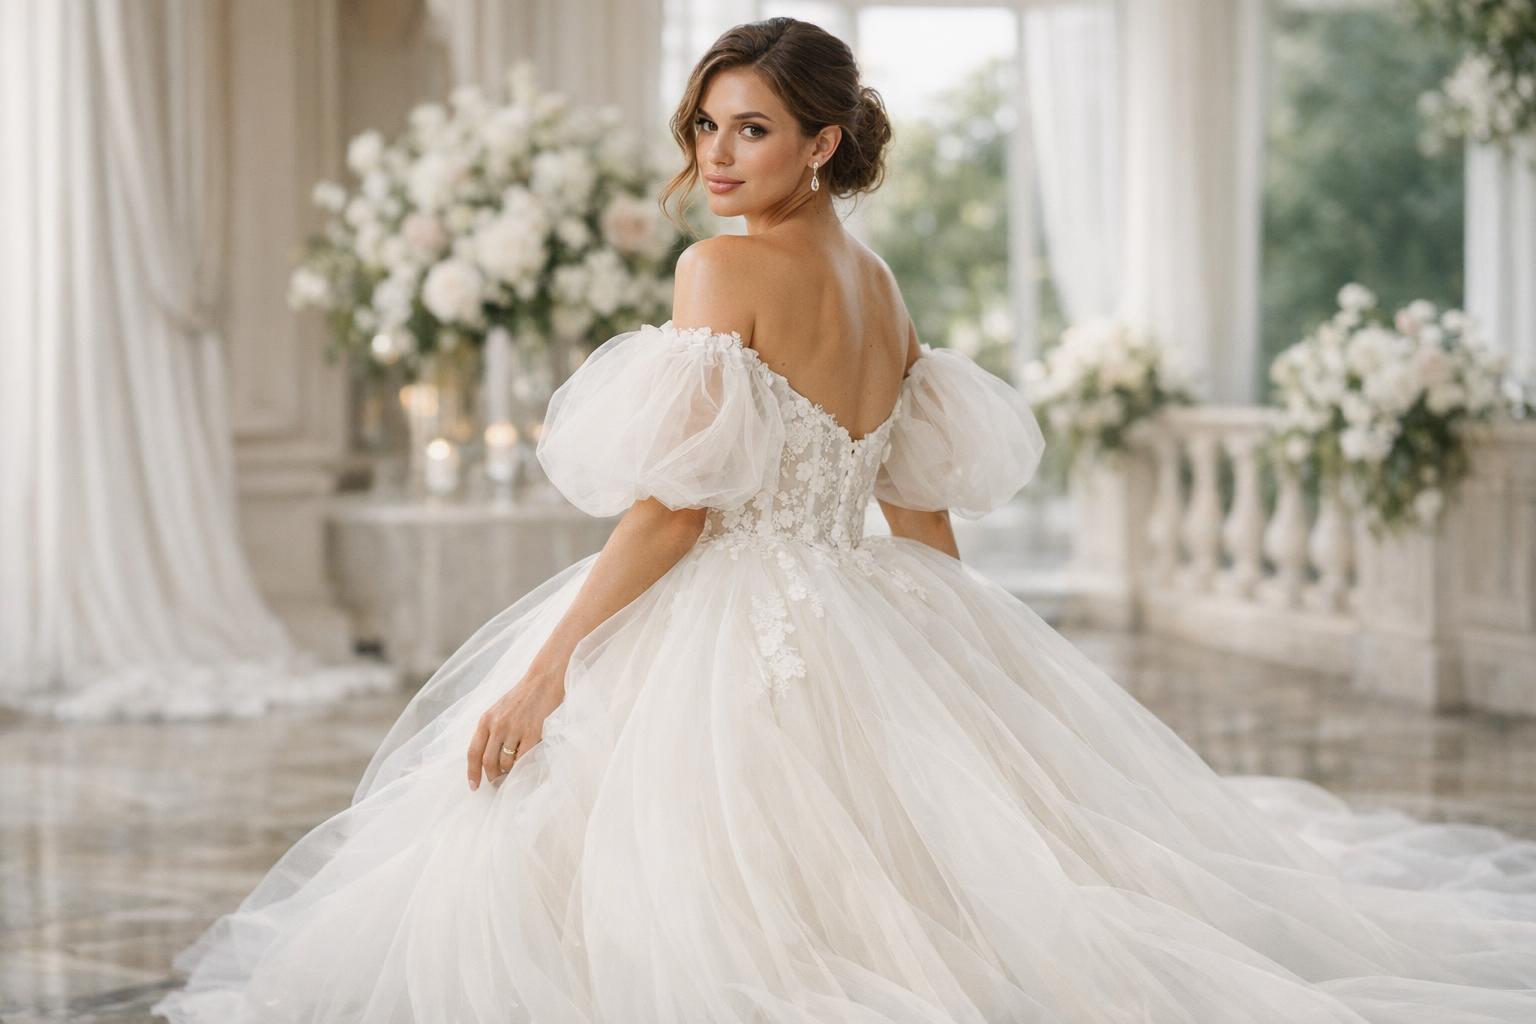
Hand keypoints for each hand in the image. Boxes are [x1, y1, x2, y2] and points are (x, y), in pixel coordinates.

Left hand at [466, 660, 566, 790]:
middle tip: (497, 782)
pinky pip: (523, 758)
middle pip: (488, 762)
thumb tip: (486, 757)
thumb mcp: (498, 710)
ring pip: (506, 763)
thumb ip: (490, 730)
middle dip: (492, 776)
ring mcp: (515, 729)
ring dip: (508, 771)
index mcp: (486, 720)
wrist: (542, 680)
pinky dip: (522, 765)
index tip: (474, 786)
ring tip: (513, 770)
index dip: (472, 772)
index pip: (473, 752)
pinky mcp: (532, 732)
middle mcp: (497, 725)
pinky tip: (524, 762)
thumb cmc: (521, 697)